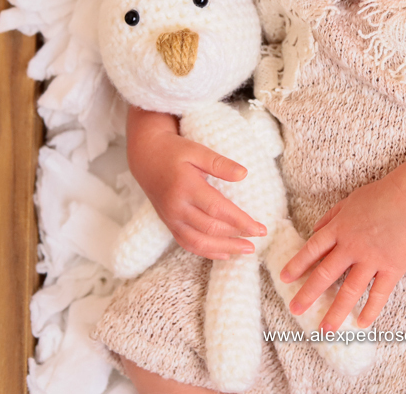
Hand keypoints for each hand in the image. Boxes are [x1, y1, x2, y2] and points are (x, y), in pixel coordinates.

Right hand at [125, 105, 266, 259]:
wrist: (146, 157)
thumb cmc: (174, 151)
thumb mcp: (197, 150)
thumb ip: (220, 163)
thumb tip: (244, 174)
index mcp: (186, 187)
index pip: (218, 210)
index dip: (240, 221)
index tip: (260, 228)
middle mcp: (177, 207)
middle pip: (210, 229)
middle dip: (237, 237)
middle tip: (260, 237)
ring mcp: (171, 218)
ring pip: (199, 242)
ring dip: (225, 249)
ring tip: (247, 250)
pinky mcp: (169, 224)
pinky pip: (187, 243)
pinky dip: (206, 251)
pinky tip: (224, 254)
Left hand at [279, 173, 405, 332]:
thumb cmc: (381, 197)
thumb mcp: (349, 201)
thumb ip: (331, 216)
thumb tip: (315, 229)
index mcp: (339, 229)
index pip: (312, 250)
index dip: (297, 265)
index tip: (284, 279)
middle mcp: (351, 247)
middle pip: (325, 275)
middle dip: (308, 294)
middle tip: (295, 310)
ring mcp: (371, 260)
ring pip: (349, 291)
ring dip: (335, 312)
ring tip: (325, 330)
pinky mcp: (391, 268)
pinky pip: (379, 293)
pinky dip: (371, 310)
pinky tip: (362, 324)